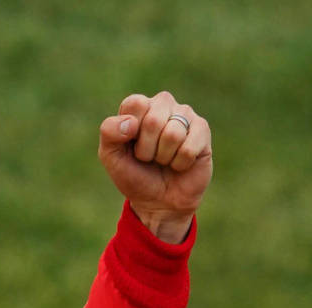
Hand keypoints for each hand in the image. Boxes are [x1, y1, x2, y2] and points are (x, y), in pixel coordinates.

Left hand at [98, 91, 211, 242]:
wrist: (158, 201)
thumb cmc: (134, 175)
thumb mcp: (111, 157)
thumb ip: (109, 133)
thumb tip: (130, 122)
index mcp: (138, 107)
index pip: (135, 103)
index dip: (129, 131)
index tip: (129, 144)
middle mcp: (163, 105)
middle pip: (153, 120)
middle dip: (146, 149)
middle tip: (147, 157)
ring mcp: (185, 115)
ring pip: (173, 134)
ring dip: (163, 157)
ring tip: (163, 160)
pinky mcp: (202, 129)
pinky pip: (188, 147)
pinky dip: (180, 163)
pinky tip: (179, 163)